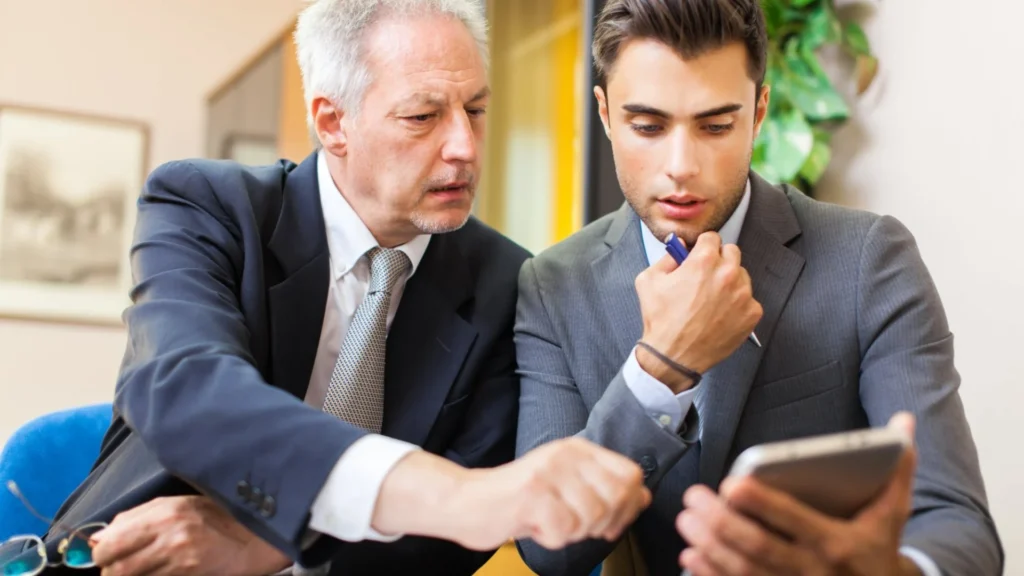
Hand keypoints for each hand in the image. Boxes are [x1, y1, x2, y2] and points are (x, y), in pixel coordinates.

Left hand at [91, 495, 290, 575]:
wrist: (255, 536)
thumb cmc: (213, 518)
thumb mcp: (176, 506)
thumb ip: (137, 518)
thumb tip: (100, 537)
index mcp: (162, 512)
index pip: (110, 542)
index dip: (102, 554)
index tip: (108, 558)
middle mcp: (170, 533)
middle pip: (117, 567)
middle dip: (112, 573)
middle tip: (121, 571)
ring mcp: (181, 558)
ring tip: (144, 572)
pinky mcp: (191, 574)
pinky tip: (163, 574)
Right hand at [446, 438, 651, 550]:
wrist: (467, 501)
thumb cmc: (518, 498)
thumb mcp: (566, 485)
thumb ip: (604, 488)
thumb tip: (644, 496)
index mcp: (578, 449)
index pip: (630, 474)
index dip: (628, 505)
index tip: (609, 520)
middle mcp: (565, 455)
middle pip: (616, 497)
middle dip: (601, 523)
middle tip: (574, 524)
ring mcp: (548, 473)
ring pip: (592, 516)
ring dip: (573, 532)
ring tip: (550, 522)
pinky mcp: (531, 495)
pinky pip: (564, 530)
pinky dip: (551, 539)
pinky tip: (535, 527)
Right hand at [635, 232, 761, 392]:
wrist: (673, 356)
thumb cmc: (661, 322)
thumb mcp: (649, 281)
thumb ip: (666, 258)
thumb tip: (678, 249)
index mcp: (704, 262)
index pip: (712, 237)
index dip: (702, 246)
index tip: (700, 253)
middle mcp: (727, 274)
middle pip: (732, 252)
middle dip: (719, 260)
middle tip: (706, 275)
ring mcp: (742, 295)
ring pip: (742, 276)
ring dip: (730, 282)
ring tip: (712, 299)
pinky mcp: (751, 313)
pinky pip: (749, 299)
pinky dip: (737, 304)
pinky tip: (720, 313)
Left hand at [677, 413, 920, 575]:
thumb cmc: (877, 547)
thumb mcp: (891, 512)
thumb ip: (896, 468)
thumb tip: (905, 421)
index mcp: (838, 544)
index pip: (794, 521)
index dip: (762, 504)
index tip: (731, 484)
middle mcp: (813, 572)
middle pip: (759, 548)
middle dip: (721, 523)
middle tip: (693, 498)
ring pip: (743, 571)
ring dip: (709, 546)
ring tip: (686, 520)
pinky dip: (710, 574)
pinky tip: (691, 555)